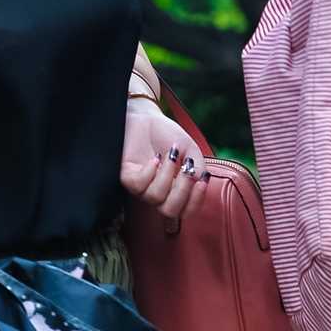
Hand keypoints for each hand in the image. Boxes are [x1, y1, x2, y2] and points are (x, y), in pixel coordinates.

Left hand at [119, 96, 207, 220]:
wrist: (148, 119)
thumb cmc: (170, 137)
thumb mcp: (192, 152)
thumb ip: (199, 170)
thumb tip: (200, 182)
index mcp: (176, 192)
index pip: (186, 211)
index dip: (196, 201)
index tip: (202, 181)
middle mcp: (159, 194)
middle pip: (170, 211)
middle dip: (182, 190)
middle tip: (187, 169)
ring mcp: (142, 188)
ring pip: (155, 197)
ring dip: (166, 175)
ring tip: (170, 155)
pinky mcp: (128, 178)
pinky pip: (139, 185)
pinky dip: (150, 172)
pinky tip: (155, 158)